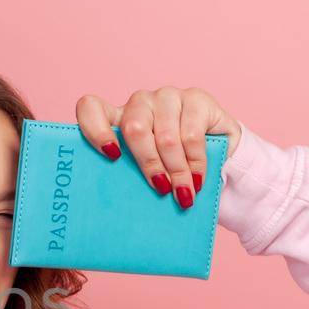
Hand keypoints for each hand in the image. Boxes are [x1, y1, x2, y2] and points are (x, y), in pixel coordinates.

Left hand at [75, 88, 243, 209]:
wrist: (217, 159)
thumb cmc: (171, 170)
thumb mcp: (145, 173)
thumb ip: (129, 178)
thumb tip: (114, 211)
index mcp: (117, 118)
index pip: (91, 108)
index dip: (95, 129)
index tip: (111, 156)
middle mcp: (140, 102)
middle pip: (134, 129)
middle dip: (149, 165)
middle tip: (162, 190)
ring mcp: (167, 97)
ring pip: (166, 137)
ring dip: (176, 171)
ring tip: (183, 194)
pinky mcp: (196, 99)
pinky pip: (192, 136)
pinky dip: (195, 164)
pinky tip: (197, 181)